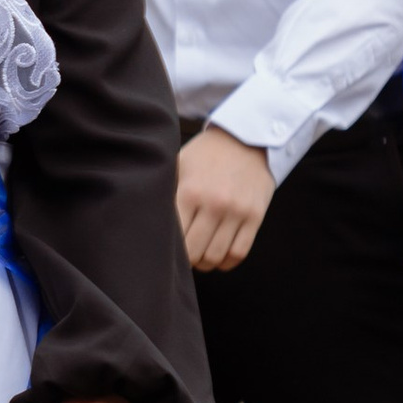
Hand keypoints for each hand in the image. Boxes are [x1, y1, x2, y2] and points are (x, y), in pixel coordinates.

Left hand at [177, 125, 276, 271]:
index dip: (168, 251)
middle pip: (194, 252)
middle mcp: (214, 203)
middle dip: (186, 261)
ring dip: (205, 263)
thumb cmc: (205, 155)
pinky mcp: (255, 216)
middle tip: (183, 257)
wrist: (246, 139)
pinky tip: (219, 256)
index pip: (174, 237)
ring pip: (216, 256)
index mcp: (190, 192)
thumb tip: (146, 222)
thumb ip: (166, 193)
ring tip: (200, 256)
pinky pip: (239, 252)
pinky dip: (227, 262)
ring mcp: (237, 211)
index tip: (166, 250)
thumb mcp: (180, 165)